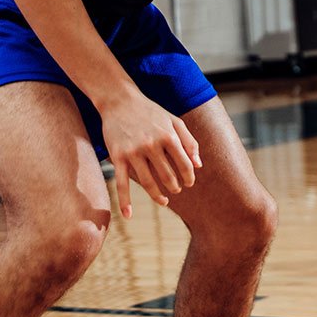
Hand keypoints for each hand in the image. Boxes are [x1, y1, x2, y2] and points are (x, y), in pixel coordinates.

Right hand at [99, 90, 201, 217]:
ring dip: (157, 195)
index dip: (189, 176)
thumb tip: (199, 165)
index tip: (189, 183)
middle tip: (176, 190)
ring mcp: (133, 152)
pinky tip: (128, 215)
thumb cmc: (150, 111)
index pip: (184, 163)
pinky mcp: (117, 157)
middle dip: (174, 186)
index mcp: (168, 135)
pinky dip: (124, 201)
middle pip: (167, 175)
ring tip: (164, 200)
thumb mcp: (174, 121)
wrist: (119, 101)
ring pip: (147, 182)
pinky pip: (122, 183)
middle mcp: (151, 144)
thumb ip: (189, 141)